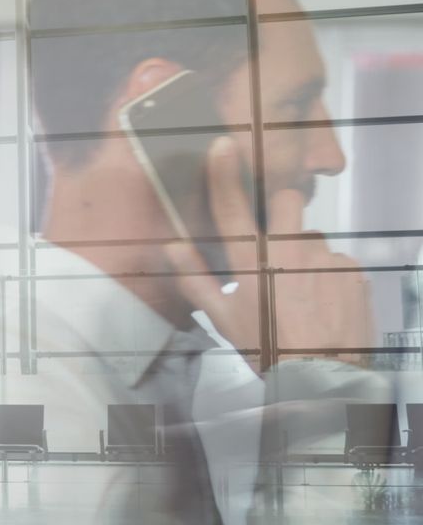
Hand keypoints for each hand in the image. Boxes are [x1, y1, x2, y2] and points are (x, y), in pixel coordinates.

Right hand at [164, 136, 373, 359]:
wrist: (323, 379)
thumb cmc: (266, 349)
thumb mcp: (223, 319)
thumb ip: (196, 278)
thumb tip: (171, 246)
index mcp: (253, 262)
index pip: (232, 208)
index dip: (224, 174)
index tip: (222, 145)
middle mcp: (290, 251)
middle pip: (289, 203)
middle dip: (283, 215)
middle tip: (279, 251)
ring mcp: (326, 258)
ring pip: (314, 241)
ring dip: (308, 258)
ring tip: (304, 295)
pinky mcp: (354, 271)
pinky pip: (338, 262)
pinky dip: (331, 278)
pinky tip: (325, 304)